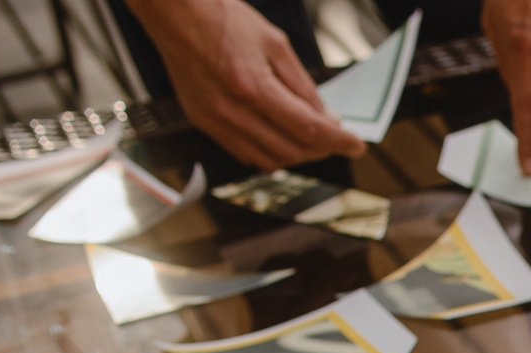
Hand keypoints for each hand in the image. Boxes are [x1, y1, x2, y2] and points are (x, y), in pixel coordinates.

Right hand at [136, 0, 362, 169]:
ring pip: (268, 159)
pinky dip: (270, 152)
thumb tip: (326, 117)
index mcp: (252, 86)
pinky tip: (280, 137)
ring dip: (296, 154)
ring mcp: (214, 120)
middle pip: (290, 150)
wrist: (174, 13)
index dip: (337, 141)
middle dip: (320, 149)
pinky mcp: (203, 122)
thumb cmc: (222, 19)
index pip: (307, 128)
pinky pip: (244, 153)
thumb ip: (303, 86)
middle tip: (334, 138)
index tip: (356, 146)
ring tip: (310, 139)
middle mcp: (231, 110)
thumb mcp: (275, 44)